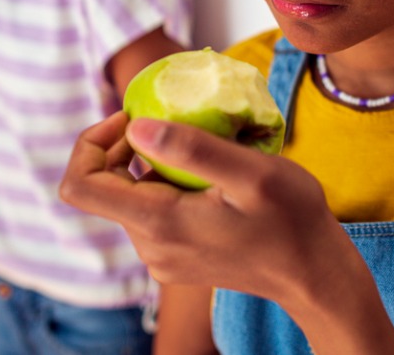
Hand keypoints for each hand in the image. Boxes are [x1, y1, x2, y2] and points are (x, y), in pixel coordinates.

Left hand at [59, 112, 352, 304]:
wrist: (314, 274)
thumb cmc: (292, 221)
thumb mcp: (253, 174)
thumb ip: (194, 149)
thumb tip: (136, 127)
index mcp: (158, 224)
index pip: (79, 186)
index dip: (91, 144)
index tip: (131, 119)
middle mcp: (150, 246)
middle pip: (105, 188)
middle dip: (128, 146)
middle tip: (175, 122)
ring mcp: (162, 255)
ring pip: (131, 196)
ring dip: (153, 164)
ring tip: (201, 148)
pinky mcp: (176, 256)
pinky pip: (153, 210)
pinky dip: (168, 183)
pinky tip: (209, 176)